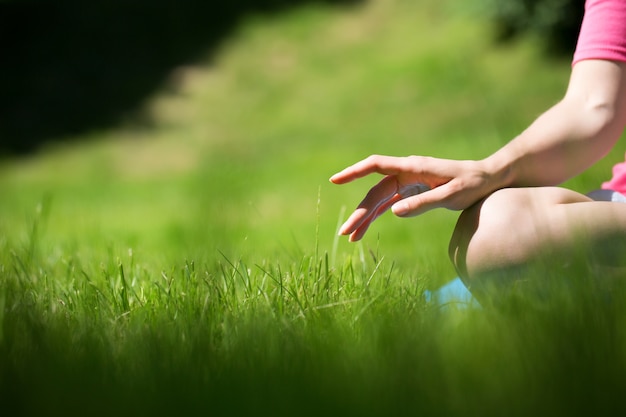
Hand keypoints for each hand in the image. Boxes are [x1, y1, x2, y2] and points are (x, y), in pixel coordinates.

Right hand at [329, 154, 495, 240]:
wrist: (489, 179)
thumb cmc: (473, 184)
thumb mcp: (452, 195)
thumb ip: (423, 203)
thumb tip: (393, 212)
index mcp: (413, 167)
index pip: (376, 165)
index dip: (354, 172)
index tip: (335, 180)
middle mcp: (406, 173)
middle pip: (375, 191)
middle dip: (360, 212)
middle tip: (345, 232)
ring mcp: (408, 183)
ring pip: (379, 199)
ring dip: (365, 217)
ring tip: (351, 237)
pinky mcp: (413, 192)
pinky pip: (389, 204)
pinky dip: (377, 216)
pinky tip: (366, 230)